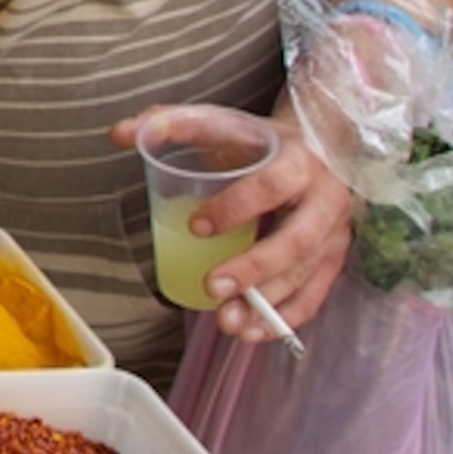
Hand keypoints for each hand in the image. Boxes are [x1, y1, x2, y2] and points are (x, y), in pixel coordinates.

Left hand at [112, 109, 353, 341]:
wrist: (315, 147)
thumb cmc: (258, 140)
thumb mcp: (218, 123)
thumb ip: (170, 124)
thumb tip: (119, 134)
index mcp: (297, 161)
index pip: (271, 186)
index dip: (236, 207)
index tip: (195, 225)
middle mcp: (324, 201)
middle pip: (296, 241)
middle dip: (254, 267)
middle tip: (213, 286)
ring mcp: (333, 234)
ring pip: (304, 275)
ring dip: (265, 303)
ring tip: (225, 320)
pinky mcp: (332, 260)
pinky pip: (313, 295)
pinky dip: (283, 318)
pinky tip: (250, 330)